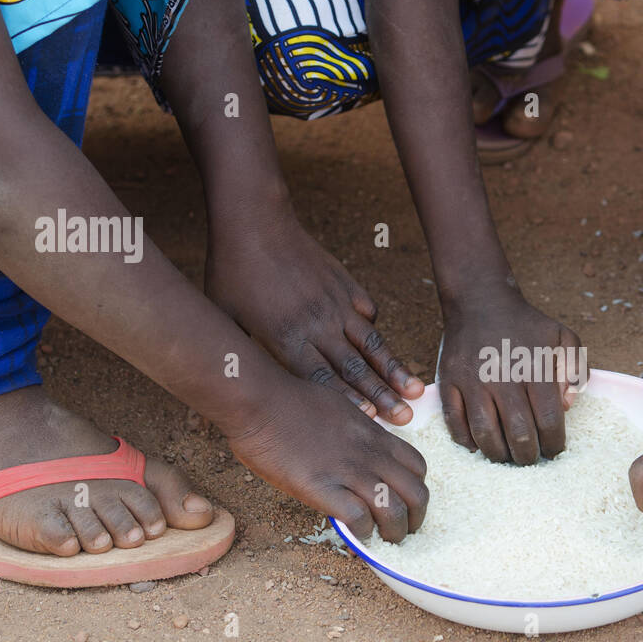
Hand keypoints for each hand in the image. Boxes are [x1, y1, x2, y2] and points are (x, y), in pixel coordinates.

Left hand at [206, 218, 423, 424]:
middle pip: (355, 368)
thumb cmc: (232, 272)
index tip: (372, 420)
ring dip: (394, 369)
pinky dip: (375, 331)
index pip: (323, 377)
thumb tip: (226, 387)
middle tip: (406, 418)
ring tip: (417, 390)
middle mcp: (318, 324)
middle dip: (383, 396)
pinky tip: (384, 350)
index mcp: (287, 337)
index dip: (349, 401)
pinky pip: (367, 312)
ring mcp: (336, 303)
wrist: (255, 222)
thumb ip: (236, 355)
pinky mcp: (345, 284)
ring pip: (371, 343)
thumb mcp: (225, 318)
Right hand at [225, 373, 428, 542]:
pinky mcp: (322, 489)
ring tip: (385, 541)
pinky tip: (356, 535)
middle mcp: (371, 455)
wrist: (261, 401)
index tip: (405, 501)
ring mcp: (349, 472)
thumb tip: (357, 449)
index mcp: (376, 435)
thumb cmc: (291, 400)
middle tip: (403, 531)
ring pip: (394, 512)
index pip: (417, 467)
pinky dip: (362, 533)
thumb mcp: (342, 409)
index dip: (416, 489)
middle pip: (417, 494)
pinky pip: (358, 519)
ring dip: (394, 533)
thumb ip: (358, 432)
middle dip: (416, 519)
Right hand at [439, 287, 584, 464]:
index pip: (549, 421)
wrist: (479, 301)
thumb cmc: (526, 324)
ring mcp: (472, 381)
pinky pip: (455, 423)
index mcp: (534, 368)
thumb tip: (566, 406)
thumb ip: (575, 369)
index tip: (554, 450)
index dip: (554, 444)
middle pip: (519, 435)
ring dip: (499, 455)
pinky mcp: (448, 382)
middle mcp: (503, 377)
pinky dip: (467, 441)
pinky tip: (479, 445)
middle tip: (530, 458)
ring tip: (507, 456)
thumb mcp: (563, 336)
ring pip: (485, 434)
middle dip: (528, 456)